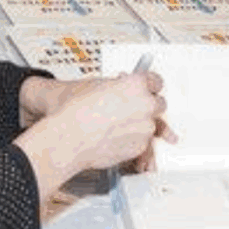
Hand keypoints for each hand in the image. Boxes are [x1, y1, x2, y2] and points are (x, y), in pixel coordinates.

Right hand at [17, 71, 169, 196]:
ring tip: (118, 126)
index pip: (156, 81)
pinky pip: (143, 142)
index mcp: (137, 84)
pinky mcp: (140, 146)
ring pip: (152, 125)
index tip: (148, 88)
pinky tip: (117, 137)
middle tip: (130, 108)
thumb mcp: (98, 85)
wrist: (69, 138)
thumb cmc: (77, 112)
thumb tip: (124, 87)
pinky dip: (133, 140)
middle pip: (159, 103)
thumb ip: (120, 86)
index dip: (150, 85)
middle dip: (147, 105)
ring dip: (140, 124)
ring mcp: (145, 127)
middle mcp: (146, 105)